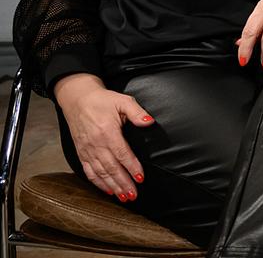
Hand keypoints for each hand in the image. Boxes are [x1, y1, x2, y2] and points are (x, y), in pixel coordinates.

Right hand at [52, 73, 153, 201]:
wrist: (77, 99)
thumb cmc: (102, 100)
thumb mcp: (123, 100)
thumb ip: (137, 112)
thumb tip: (149, 122)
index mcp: (107, 132)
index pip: (122, 153)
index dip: (132, 167)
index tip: (141, 178)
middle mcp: (96, 144)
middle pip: (111, 167)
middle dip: (123, 183)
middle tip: (134, 195)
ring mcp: (87, 150)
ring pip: (100, 173)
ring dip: (113, 186)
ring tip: (124, 197)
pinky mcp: (81, 153)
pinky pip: (89, 171)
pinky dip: (97, 183)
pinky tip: (107, 190)